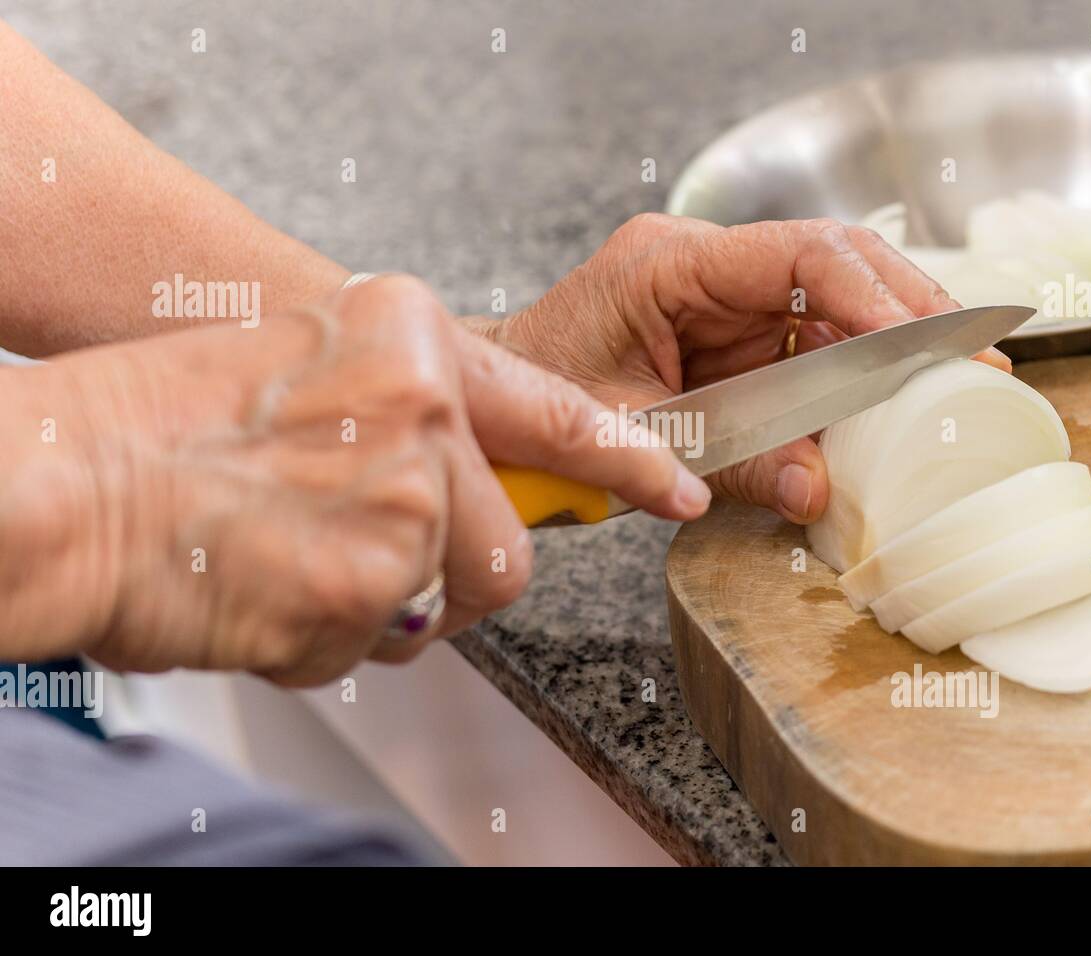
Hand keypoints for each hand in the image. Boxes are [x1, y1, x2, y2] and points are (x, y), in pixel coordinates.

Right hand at [0, 276, 708, 684]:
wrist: (58, 483)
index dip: (627, 460)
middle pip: (507, 543)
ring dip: (390, 607)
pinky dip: (333, 636)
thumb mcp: (301, 372)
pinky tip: (271, 588)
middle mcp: (424, 403)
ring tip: (300, 565)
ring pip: (459, 599)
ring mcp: (409, 493)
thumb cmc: (153, 428)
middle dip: (448, 574)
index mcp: (408, 333)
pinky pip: (389, 642)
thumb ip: (399, 415)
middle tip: (361, 557)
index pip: (557, 406)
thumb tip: (455, 478)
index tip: (677, 488)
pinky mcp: (380, 580)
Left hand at [487, 214, 1010, 523]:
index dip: (875, 294)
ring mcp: (725, 295)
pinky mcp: (733, 330)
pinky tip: (897, 406)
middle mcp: (707, 265)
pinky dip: (856, 377)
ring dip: (895, 345)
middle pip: (836, 263)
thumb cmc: (540, 399)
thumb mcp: (628, 436)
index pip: (800, 254)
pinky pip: (812, 344)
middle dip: (910, 309)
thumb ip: (723, 459)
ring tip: (959, 383)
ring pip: (835, 302)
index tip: (930, 342)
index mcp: (670, 263)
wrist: (500, 396)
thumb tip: (821, 489)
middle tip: (977, 357)